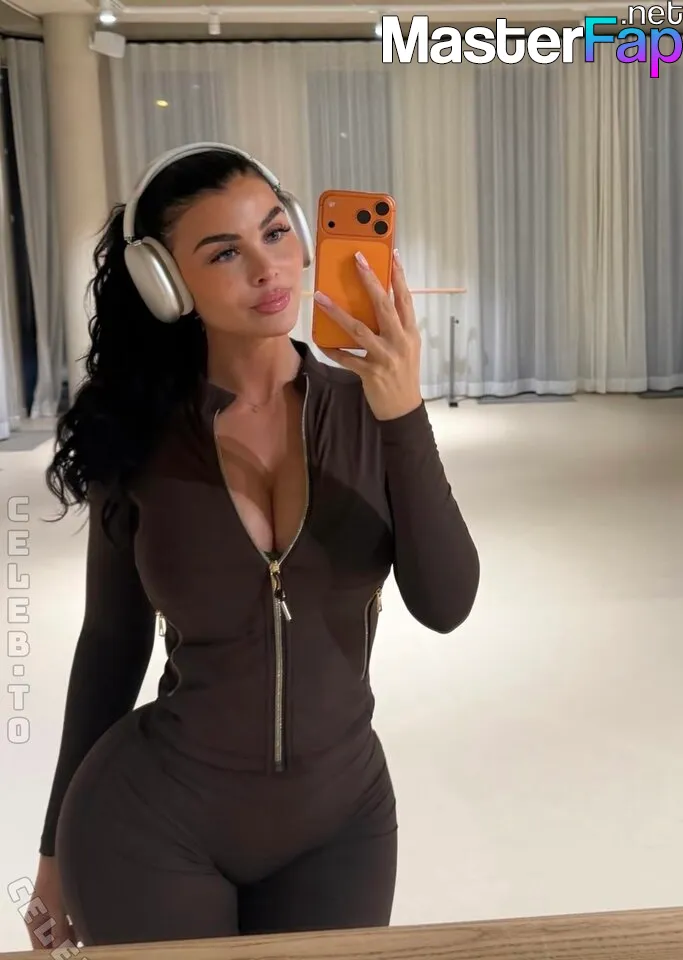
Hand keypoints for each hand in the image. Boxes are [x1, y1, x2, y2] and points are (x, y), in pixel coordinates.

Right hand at [23, 857, 77, 950]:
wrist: (59, 854)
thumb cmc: (56, 881)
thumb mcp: (58, 909)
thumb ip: (60, 931)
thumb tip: (62, 950)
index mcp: (34, 924)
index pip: (41, 949)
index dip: (55, 953)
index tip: (70, 953)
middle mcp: (39, 920)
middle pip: (50, 942)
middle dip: (64, 945)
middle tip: (80, 945)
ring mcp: (49, 912)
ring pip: (59, 932)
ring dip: (70, 935)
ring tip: (85, 936)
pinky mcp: (59, 905)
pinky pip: (64, 922)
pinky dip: (73, 925)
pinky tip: (85, 925)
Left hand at [314, 249, 422, 420]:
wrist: (403, 408)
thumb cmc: (403, 374)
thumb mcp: (406, 347)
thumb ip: (395, 326)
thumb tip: (375, 303)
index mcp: (410, 333)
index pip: (405, 299)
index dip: (399, 276)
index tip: (393, 255)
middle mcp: (399, 342)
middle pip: (384, 306)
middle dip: (370, 281)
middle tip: (358, 260)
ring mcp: (384, 357)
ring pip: (359, 329)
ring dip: (338, 312)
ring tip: (321, 297)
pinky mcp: (370, 372)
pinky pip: (347, 358)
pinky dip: (333, 349)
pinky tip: (321, 340)